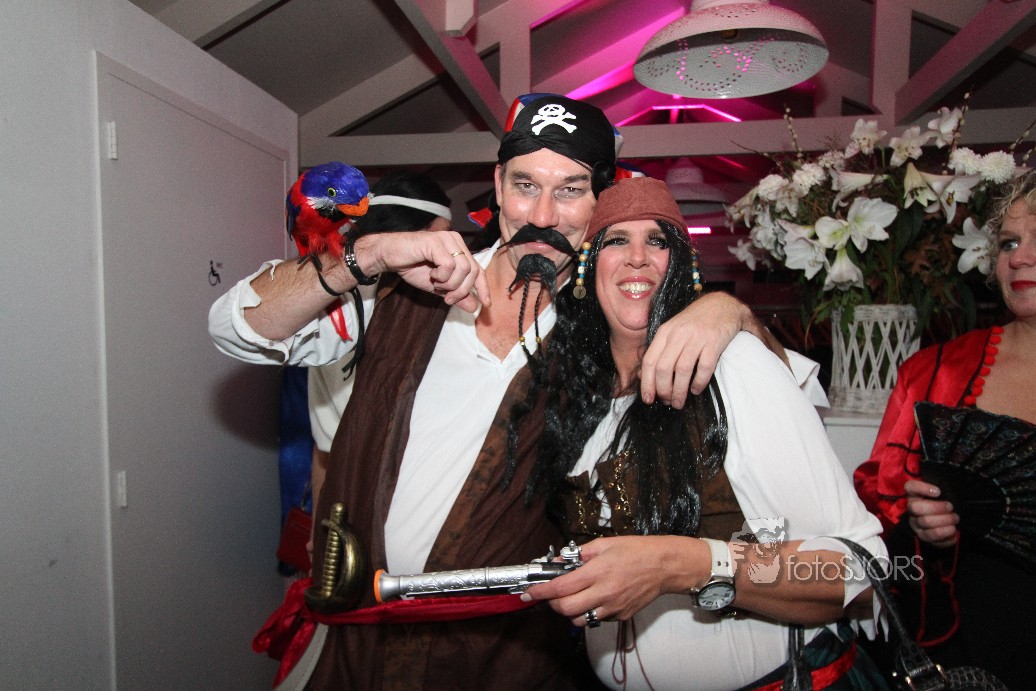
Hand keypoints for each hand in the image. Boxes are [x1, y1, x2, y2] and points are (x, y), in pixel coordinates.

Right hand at [355, 231, 490, 311]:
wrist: (389, 257)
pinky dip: (442, 276)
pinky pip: (449, 265)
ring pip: (463, 268)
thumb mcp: (438, 287)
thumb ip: (456, 294)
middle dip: (462, 290)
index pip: (478, 269)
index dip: (483, 287)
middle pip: (472, 271)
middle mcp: (456, 241)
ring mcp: (446, 239)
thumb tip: (474, 307)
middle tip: (448, 299)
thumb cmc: (412, 267)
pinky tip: (432, 275)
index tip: (486, 305)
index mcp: (459, 249)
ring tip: (437, 285)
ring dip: (451, 284)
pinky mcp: (436, 241)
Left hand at [521, 536, 703, 625]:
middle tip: (550, 594)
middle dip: (551, 603)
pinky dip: (589, 611)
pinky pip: (597, 619)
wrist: (666, 566)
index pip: (560, 588)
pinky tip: (593, 597)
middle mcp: (604, 593)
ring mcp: (613, 607)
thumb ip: (579, 554)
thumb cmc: (638, 551)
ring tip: (572, 596)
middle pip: (565, 609)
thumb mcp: (605, 544)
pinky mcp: (621, 615)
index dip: (540, 592)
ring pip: (580, 620)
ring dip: (569, 611)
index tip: (530, 592)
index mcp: (598, 572)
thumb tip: (559, 561)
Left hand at [640, 292, 750, 406]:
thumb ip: (658, 350)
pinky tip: (696, 390)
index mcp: (665, 332)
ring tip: (679, 402)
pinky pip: (704, 367)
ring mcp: (697, 337)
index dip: (647, 383)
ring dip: (679, 391)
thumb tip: (641, 375)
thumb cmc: (694, 322)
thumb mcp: (672, 330)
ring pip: (682, 370)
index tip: (648, 399)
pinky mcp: (714, 342)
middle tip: (667, 402)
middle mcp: (678, 334)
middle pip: (663, 368)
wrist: (722, 305)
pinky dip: (698, 382)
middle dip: (663, 390)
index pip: (649, 361)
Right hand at [904, 479, 958, 547]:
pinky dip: (946, 536)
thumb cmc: (943, 504)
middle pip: (916, 508)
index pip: (910, 487)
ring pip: (926, 524)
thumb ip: (943, 489)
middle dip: (937, 507)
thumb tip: (946, 491)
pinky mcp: (923, 538)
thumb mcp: (943, 493)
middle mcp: (912, 510)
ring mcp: (916, 525)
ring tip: (955, 519)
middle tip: (951, 507)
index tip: (938, 491)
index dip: (922, 488)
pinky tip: (954, 533)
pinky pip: (933, 539)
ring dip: (945, 521)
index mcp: (915, 495)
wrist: (943, 522)